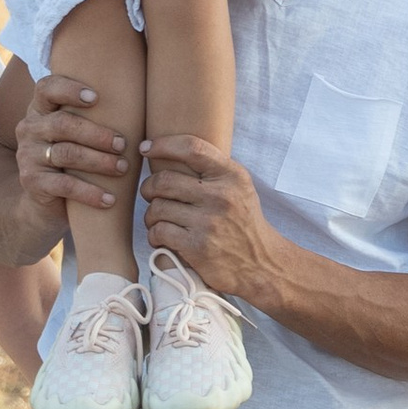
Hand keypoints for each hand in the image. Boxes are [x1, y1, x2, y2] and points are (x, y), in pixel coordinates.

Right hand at [16, 74, 134, 224]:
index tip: (96, 98)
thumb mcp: (78, 134)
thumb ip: (95, 115)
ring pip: (66, 153)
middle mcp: (30, 128)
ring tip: (123, 168)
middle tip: (122, 144)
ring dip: (99, 162)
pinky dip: (90, 192)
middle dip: (97, 133)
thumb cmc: (74, 159)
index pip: (46, 89)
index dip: (69, 89)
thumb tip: (140, 100)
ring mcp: (28, 156)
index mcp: (41, 109)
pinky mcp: (32, 182)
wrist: (47, 203)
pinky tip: (109, 199)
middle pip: (63, 123)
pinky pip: (64, 185)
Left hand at [140, 139, 283, 308]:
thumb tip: (168, 150)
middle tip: (151, 195)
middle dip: (149, 188)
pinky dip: (154, 235)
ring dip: (151, 215)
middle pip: (164, 180)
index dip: (163, 145)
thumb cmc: (242, 222)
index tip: (146, 148)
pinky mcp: (197, 247)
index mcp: (232, 175)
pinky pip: (158, 232)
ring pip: (157, 208)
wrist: (261, 264)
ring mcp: (209, 222)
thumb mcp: (239, 187)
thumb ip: (212, 169)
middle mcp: (221, 196)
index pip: (192, 148)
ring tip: (160, 220)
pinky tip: (163, 238)